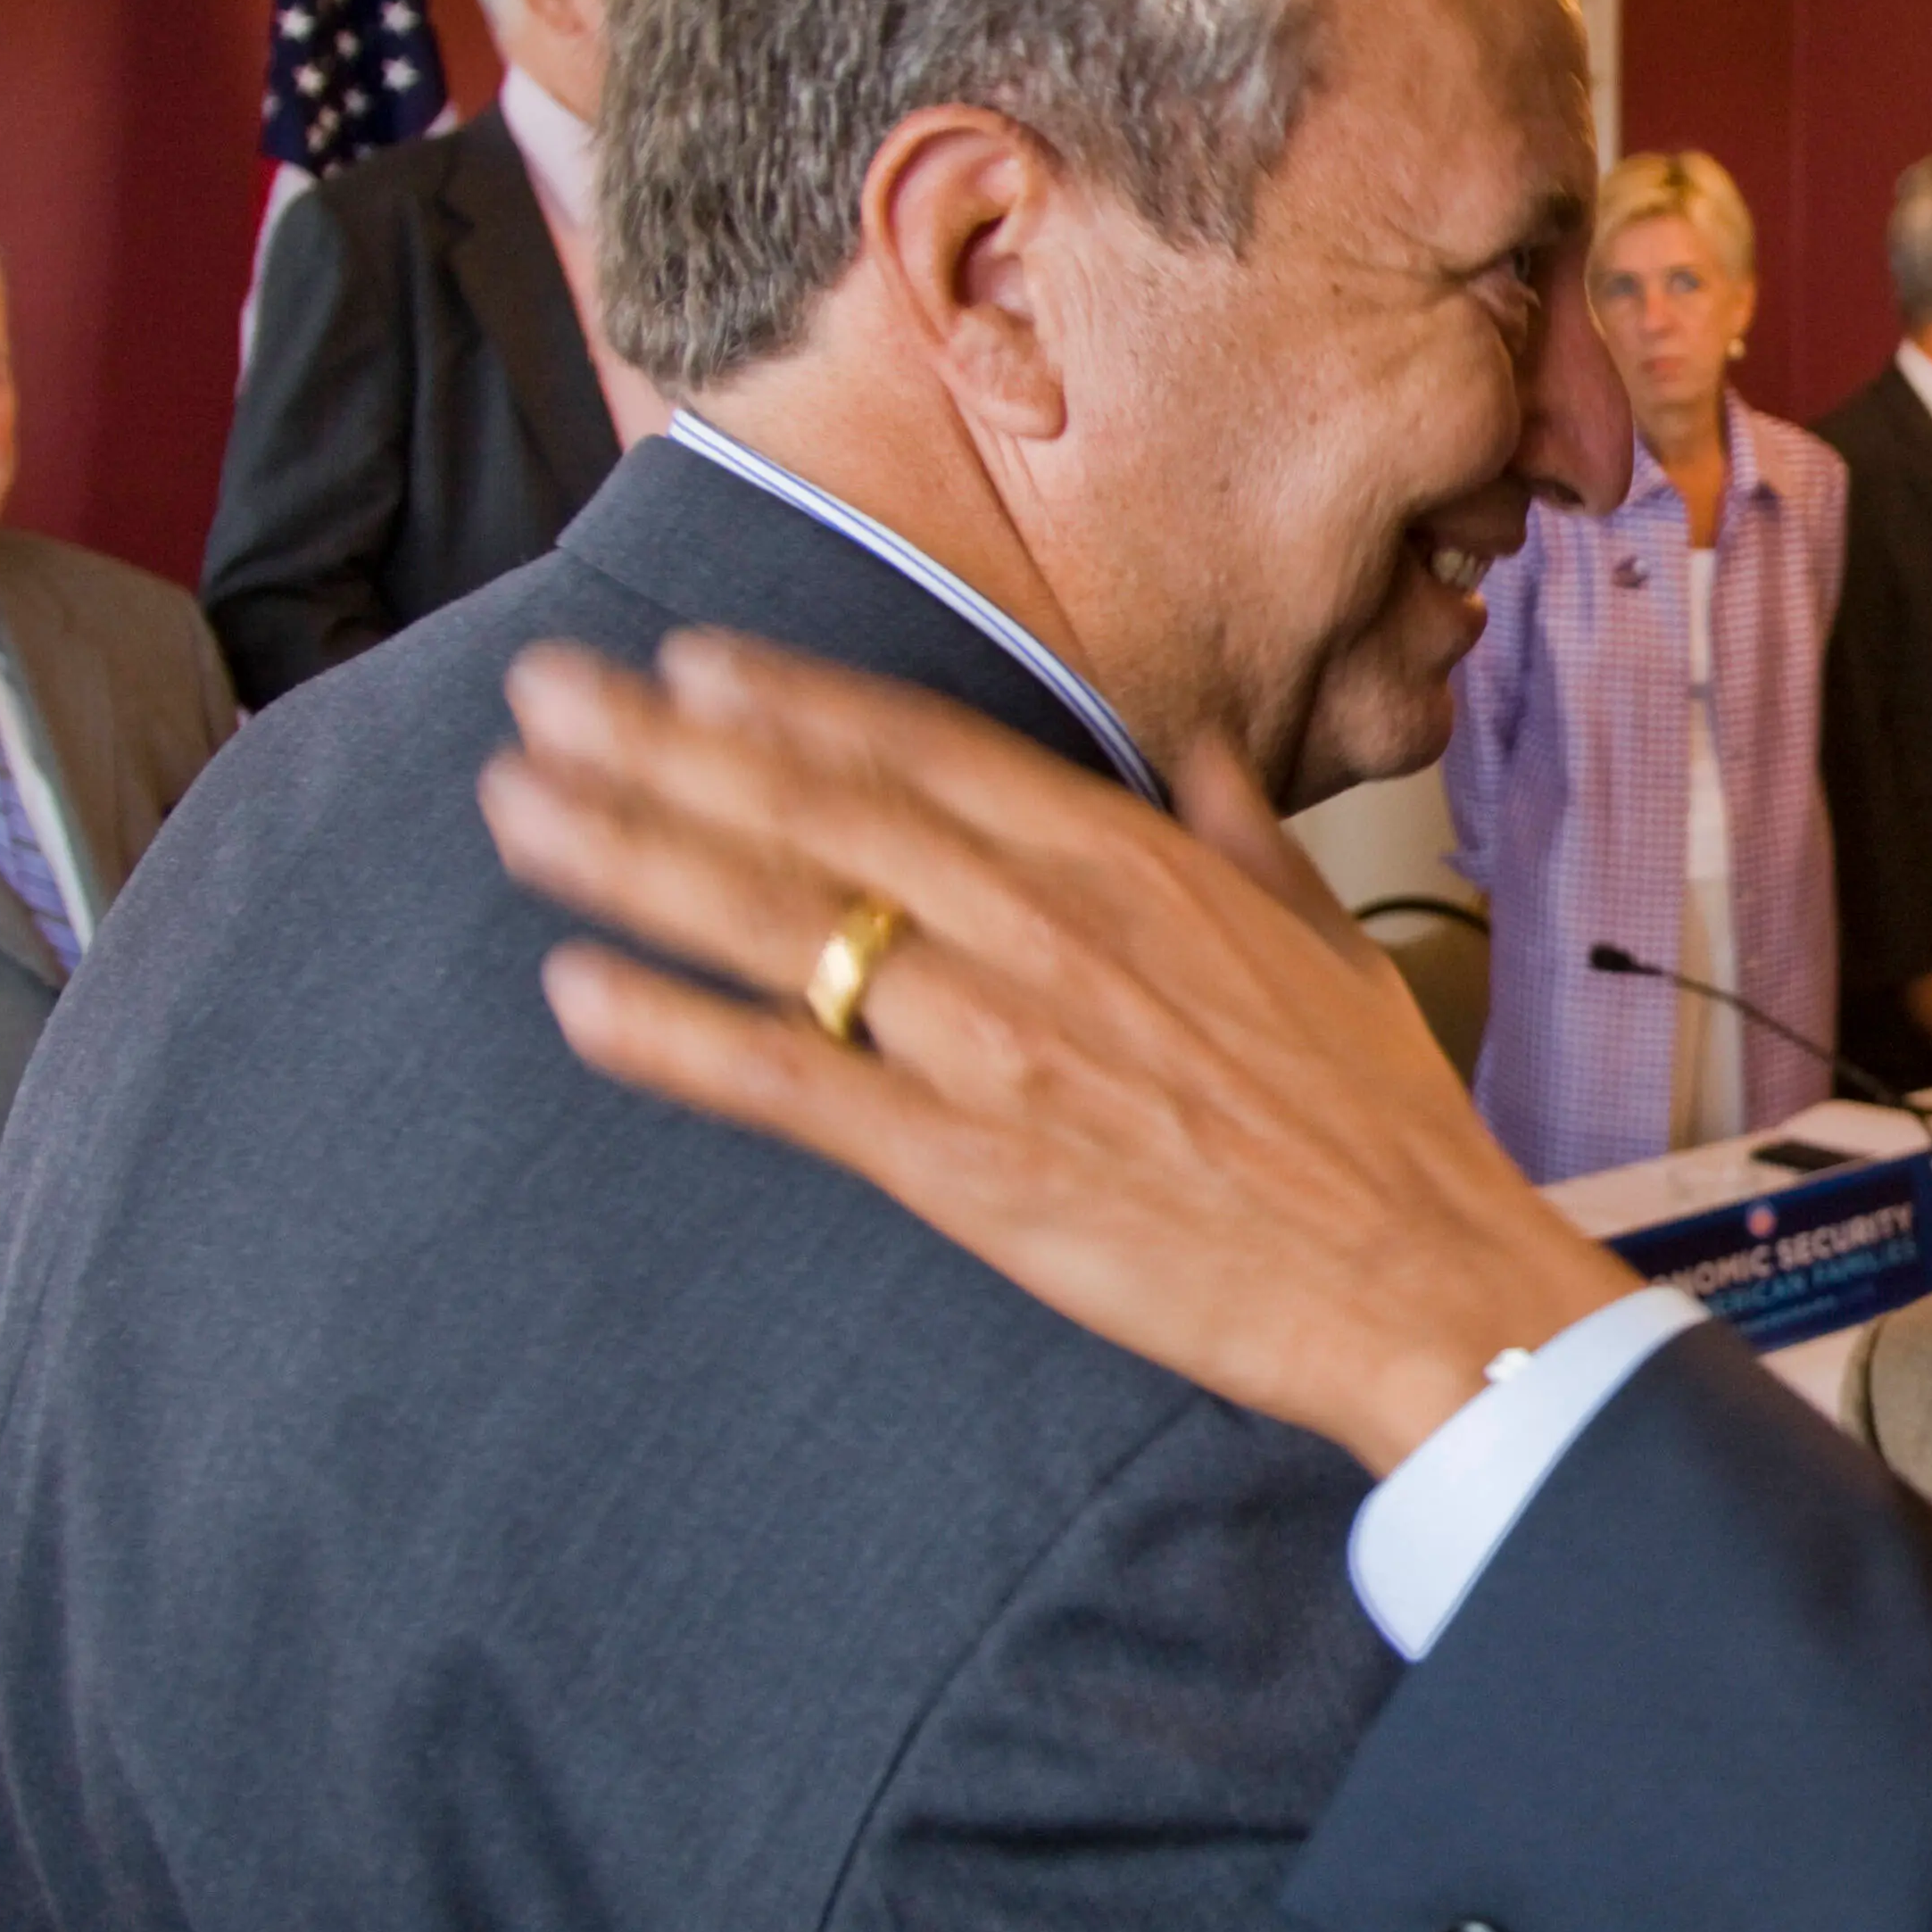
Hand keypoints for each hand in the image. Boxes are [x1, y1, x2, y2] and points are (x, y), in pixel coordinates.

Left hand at [477, 632, 1632, 1473]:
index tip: (688, 658)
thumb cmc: (1380, 1124)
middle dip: (663, 744)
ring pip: (780, 918)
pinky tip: (576, 992)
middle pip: (818, 806)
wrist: (1412, 1273)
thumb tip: (1203, 757)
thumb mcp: (1326, 942)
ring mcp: (994, 1040)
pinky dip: (674, 1036)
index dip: (792, 696)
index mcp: (1130, 861)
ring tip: (518, 807)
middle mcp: (1042, 925)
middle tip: (543, 695)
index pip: (923, 747)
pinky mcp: (963, 1162)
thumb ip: (1244, 837)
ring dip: (632, 854)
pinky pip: (789, 1080)